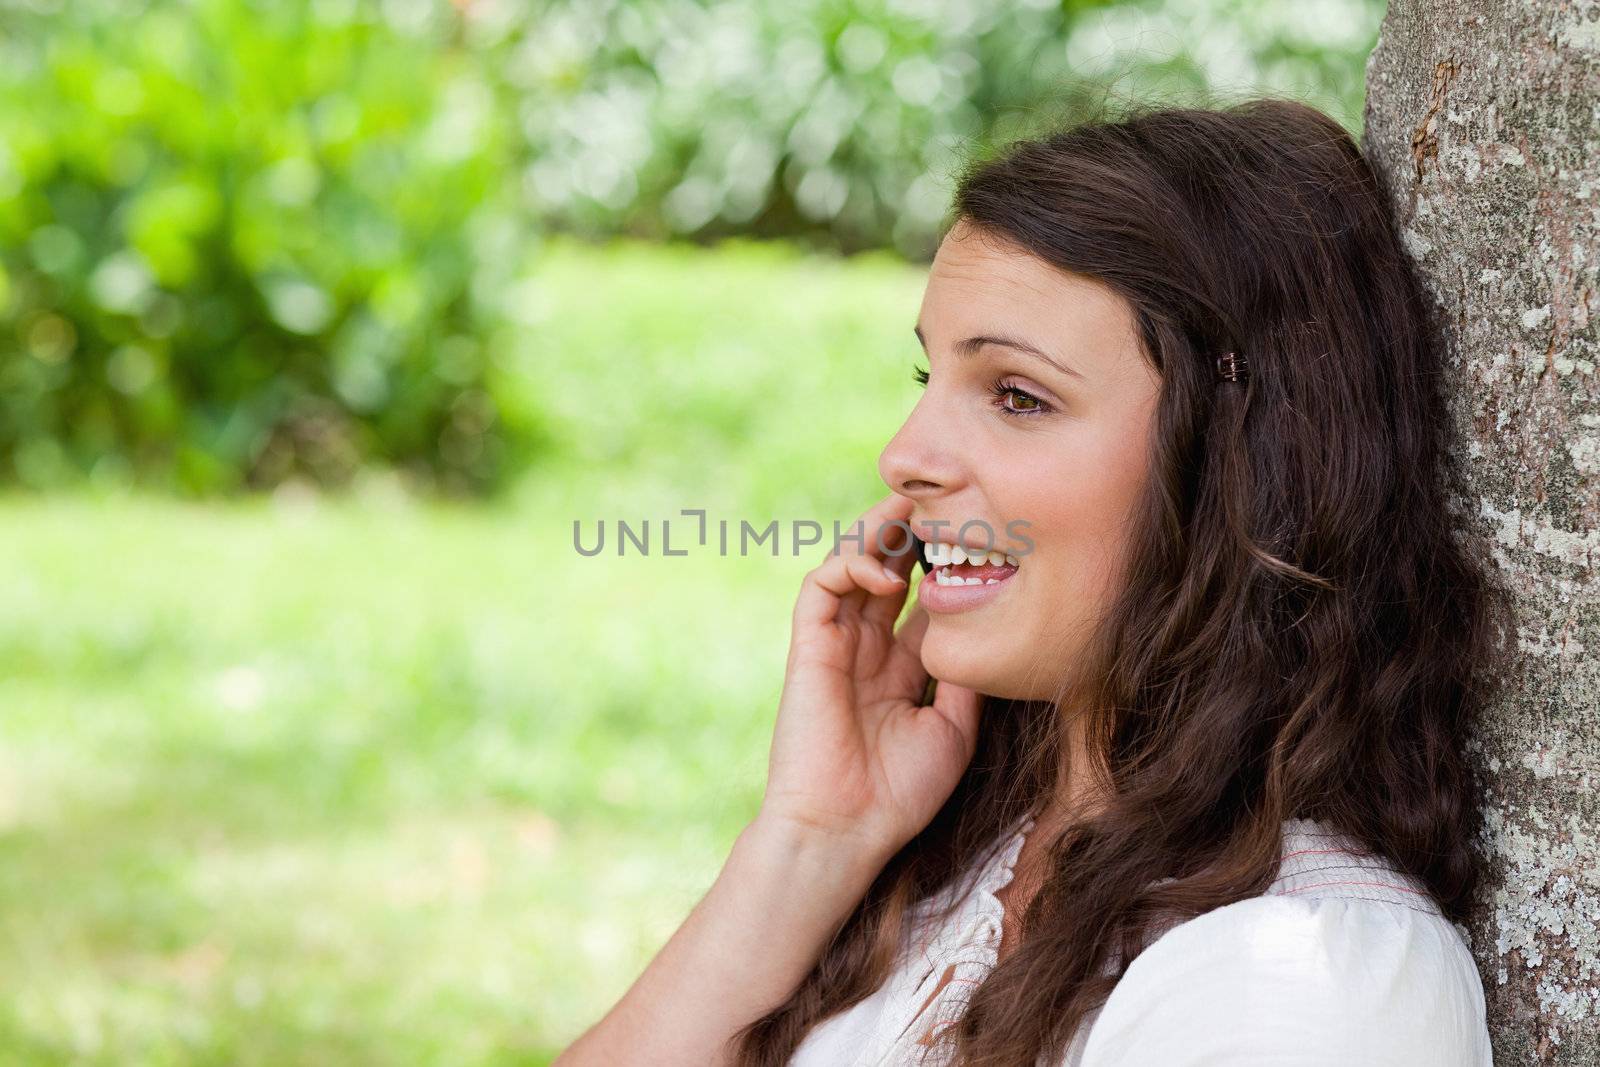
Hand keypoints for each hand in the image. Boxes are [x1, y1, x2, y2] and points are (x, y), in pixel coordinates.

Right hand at [757, 491, 982, 863]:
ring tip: (912, 510)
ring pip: (849, 562)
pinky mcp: (808, 646)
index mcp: (897, 667)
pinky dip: (851, 566)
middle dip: (909, 529)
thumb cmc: (897, 794)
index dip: (942, 561)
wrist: (844, 831)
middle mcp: (865, 648)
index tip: (980, 536)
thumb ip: (965, 677)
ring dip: (878, 530)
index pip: (917, 595)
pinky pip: (821, 585)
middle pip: (884, 566)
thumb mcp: (954, 729)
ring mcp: (834, 644)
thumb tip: (989, 627)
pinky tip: (887, 575)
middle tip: (943, 499)